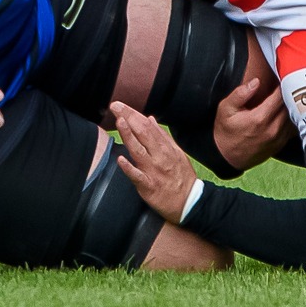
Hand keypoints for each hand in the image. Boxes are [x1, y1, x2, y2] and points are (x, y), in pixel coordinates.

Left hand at [112, 101, 200, 223]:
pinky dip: (129, 168)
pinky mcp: (149, 187)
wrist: (190, 202)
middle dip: (128, 118)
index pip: (148, 126)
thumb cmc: (181, 177)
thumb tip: (150, 119)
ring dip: (129, 135)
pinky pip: (138, 177)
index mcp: (165, 147)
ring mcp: (154, 171)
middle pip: (143, 134)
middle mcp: (160, 156)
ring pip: (139, 151)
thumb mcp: (176, 152)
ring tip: (119, 122)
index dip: (133, 114)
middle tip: (115, 106)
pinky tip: (120, 159)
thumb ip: (162, 136)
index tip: (120, 105)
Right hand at [211, 76, 294, 171]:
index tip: (282, 76)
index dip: (283, 83)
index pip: (280, 96)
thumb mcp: (225, 109)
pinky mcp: (280, 145)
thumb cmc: (226, 132)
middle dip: (290, 93)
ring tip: (290, 95)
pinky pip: (293, 128)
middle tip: (288, 82)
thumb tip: (255, 82)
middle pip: (290, 106)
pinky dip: (293, 118)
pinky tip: (288, 111)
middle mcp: (272, 129)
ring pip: (294, 117)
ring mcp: (278, 139)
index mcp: (259, 118)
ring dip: (293, 106)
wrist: (226, 158)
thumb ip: (240, 94)